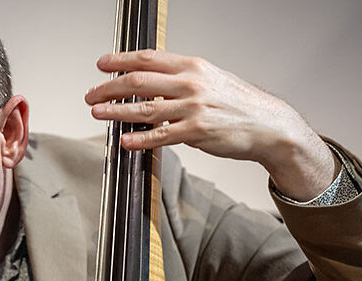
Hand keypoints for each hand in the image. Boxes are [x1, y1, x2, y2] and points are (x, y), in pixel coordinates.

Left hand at [84, 50, 337, 200]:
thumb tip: (150, 84)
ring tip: (98, 113)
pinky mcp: (197, 131)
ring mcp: (193, 107)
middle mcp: (191, 83)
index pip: (148, 58)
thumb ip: (180, 81)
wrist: (270, 125)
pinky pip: (160, 136)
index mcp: (193, 66)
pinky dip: (139, 139)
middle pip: (138, 80)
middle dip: (109, 87)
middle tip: (92, 93)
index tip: (102, 65)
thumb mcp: (211, 81)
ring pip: (144, 107)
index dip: (120, 60)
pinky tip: (125, 141)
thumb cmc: (239, 105)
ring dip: (116, 111)